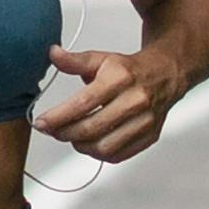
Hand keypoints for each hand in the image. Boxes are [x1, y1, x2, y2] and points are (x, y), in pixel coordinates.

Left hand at [32, 45, 182, 161]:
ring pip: (104, 147)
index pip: (82, 103)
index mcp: (120, 78)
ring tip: (71, 136)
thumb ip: (75, 61)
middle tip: (52, 131)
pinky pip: (118, 155)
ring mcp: (145, 121)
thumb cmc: (129, 69)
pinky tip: (90, 143)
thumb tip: (53, 54)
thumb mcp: (101, 59)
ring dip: (80, 146)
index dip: (58, 117)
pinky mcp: (150, 136)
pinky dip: (99, 153)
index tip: (41, 122)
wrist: (166, 74)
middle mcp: (135, 101)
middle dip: (64, 133)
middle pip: (91, 129)